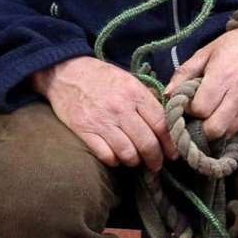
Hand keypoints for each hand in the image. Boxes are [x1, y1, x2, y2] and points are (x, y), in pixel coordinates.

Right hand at [32, 56, 176, 170]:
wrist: (64, 73)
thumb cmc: (100, 77)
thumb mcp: (128, 79)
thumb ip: (146, 98)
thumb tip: (167, 117)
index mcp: (135, 93)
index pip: (161, 124)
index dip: (170, 143)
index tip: (173, 153)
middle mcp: (121, 108)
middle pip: (147, 143)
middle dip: (155, 159)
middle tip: (156, 165)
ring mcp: (102, 121)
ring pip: (128, 153)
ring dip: (135, 161)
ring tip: (136, 161)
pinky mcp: (84, 131)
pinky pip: (106, 156)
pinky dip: (114, 161)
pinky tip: (116, 158)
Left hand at [165, 16, 237, 140]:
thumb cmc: (233, 45)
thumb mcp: (205, 52)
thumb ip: (184, 73)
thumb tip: (167, 95)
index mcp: (223, 76)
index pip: (200, 109)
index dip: (190, 110)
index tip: (189, 104)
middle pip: (214, 129)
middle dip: (201, 128)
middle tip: (198, 117)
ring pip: (228, 132)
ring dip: (216, 127)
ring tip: (212, 114)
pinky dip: (231, 124)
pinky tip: (227, 110)